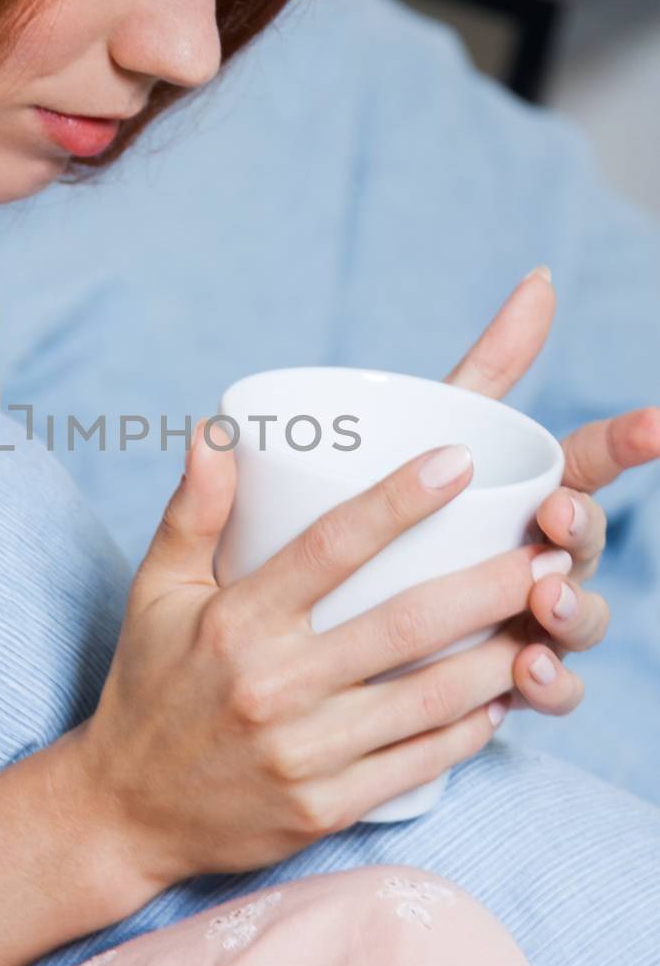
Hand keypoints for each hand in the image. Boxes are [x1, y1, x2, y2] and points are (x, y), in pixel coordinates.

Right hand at [77, 426, 564, 889]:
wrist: (125, 813)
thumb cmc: (148, 686)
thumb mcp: (154, 592)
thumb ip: (192, 511)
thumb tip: (216, 429)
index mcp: (235, 624)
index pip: (329, 548)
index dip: (399, 500)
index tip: (460, 463)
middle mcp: (273, 687)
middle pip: (403, 625)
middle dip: (488, 585)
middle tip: (548, 550)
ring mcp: (303, 754)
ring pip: (426, 698)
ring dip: (498, 657)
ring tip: (547, 618)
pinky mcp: (324, 806)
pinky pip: (418, 762)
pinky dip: (471, 728)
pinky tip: (506, 694)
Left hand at [442, 265, 659, 712]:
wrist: (337, 613)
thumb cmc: (403, 512)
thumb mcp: (430, 436)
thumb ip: (486, 368)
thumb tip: (540, 277)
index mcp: (535, 491)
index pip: (593, 460)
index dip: (628, 442)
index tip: (655, 423)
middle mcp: (545, 554)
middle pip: (586, 543)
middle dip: (581, 531)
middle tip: (553, 518)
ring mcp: (534, 620)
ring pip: (577, 619)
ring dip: (573, 614)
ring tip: (543, 610)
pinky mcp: (509, 680)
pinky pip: (547, 688)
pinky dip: (547, 683)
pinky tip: (527, 674)